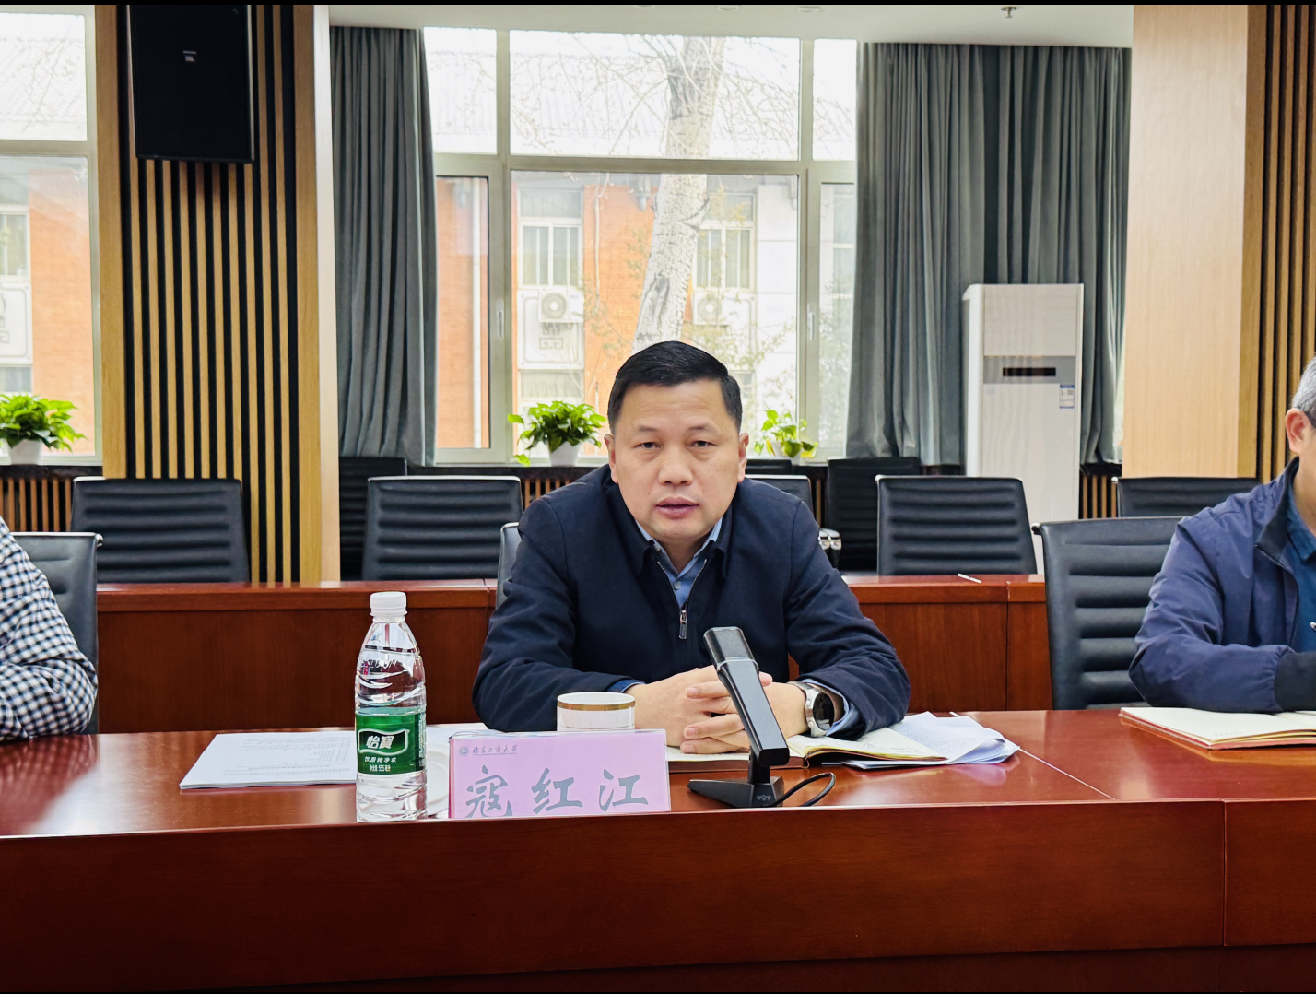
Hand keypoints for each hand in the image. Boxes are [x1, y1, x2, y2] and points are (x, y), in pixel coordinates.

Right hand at [628, 667, 806, 752]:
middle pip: (726, 699)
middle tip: (766, 704)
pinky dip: (726, 741)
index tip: (764, 679)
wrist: (642, 709)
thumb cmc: (666, 692)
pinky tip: (740, 741)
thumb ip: (706, 675)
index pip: (724, 677)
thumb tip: (728, 671)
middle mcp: (693, 698)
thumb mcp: (685, 677)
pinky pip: (710, 740)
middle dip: (748, 702)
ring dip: (742, 723)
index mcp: (694, 681)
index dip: (745, 679)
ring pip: (721, 722)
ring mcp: (690, 717)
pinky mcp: (686, 734)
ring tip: (758, 724)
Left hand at [680, 679, 808, 752]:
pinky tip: (698, 747)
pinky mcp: (752, 740)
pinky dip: (714, 747)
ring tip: (686, 737)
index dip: (706, 689)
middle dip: (703, 718)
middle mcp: (749, 709)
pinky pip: (731, 746)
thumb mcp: (754, 682)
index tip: (689, 690)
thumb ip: (732, 682)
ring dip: (705, 737)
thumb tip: (709, 676)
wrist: (796, 707)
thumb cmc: (771, 694)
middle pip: (724, 711)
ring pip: (726, 732)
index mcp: (747, 691)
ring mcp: (751, 726)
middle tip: (684, 721)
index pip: (725, 687)